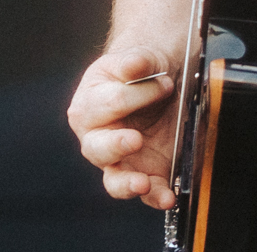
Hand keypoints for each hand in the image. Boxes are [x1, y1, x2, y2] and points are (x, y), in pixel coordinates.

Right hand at [67, 44, 180, 205]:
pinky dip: (155, 197)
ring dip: (127, 183)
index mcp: (89, 104)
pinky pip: (146, 192)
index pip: (111, 103)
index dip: (141, 93)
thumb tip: (135, 64)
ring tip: (142, 183)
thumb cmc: (142, 71)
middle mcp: (97, 137)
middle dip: (115, 145)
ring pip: (113, 179)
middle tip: (136, 139)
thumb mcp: (140, 58)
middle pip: (97, 148)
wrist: (159, 80)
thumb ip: (135, 61)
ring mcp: (119, 160)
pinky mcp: (143, 173)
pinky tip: (167, 198)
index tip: (166, 83)